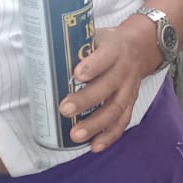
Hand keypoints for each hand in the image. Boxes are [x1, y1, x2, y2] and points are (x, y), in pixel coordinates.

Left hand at [58, 21, 155, 152]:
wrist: (139, 49)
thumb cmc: (108, 44)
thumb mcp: (95, 36)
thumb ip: (76, 46)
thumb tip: (42, 56)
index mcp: (114, 49)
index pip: (105, 57)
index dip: (93, 66)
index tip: (77, 74)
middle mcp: (124, 70)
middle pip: (108, 86)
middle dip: (86, 100)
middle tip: (65, 109)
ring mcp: (129, 89)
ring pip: (116, 108)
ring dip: (96, 124)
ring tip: (76, 135)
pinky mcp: (131, 103)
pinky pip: (122, 121)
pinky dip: (109, 136)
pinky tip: (95, 146)